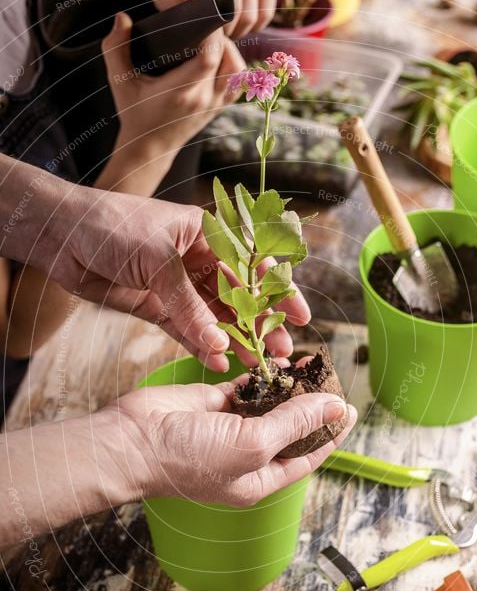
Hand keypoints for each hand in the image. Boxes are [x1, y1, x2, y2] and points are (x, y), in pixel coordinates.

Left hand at [49, 188, 310, 371]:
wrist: (61, 235)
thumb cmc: (111, 226)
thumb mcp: (158, 260)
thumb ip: (188, 305)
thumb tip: (218, 343)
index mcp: (207, 234)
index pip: (254, 264)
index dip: (279, 291)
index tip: (300, 318)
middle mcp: (197, 260)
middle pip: (239, 297)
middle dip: (261, 324)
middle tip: (280, 352)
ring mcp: (178, 286)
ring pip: (215, 318)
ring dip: (234, 341)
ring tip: (255, 365)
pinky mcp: (157, 307)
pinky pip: (187, 330)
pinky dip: (202, 346)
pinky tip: (218, 362)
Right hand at [102, 12, 244, 156]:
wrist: (149, 149)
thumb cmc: (134, 114)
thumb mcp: (120, 81)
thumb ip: (116, 48)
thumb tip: (122, 17)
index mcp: (180, 91)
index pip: (208, 58)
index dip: (210, 32)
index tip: (198, 14)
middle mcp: (202, 99)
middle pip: (227, 58)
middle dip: (218, 35)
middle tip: (202, 24)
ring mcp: (214, 105)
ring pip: (238, 70)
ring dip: (229, 50)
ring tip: (211, 41)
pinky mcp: (219, 108)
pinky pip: (238, 82)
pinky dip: (233, 65)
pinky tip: (218, 58)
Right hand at [111, 379, 356, 504]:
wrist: (132, 440)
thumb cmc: (190, 458)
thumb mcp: (253, 445)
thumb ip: (295, 423)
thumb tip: (335, 407)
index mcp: (260, 477)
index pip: (306, 456)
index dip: (330, 434)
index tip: (350, 410)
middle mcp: (247, 454)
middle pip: (291, 428)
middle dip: (312, 405)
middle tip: (330, 378)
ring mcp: (229, 427)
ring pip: (269, 405)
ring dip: (289, 387)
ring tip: (309, 365)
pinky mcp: (212, 402)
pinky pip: (245, 388)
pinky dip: (261, 376)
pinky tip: (278, 363)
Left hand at [153, 0, 276, 36]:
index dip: (210, 17)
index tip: (205, 31)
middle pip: (234, 10)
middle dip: (224, 30)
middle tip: (216, 39)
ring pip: (250, 16)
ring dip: (237, 32)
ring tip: (225, 35)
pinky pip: (265, 15)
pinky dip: (253, 28)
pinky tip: (239, 28)